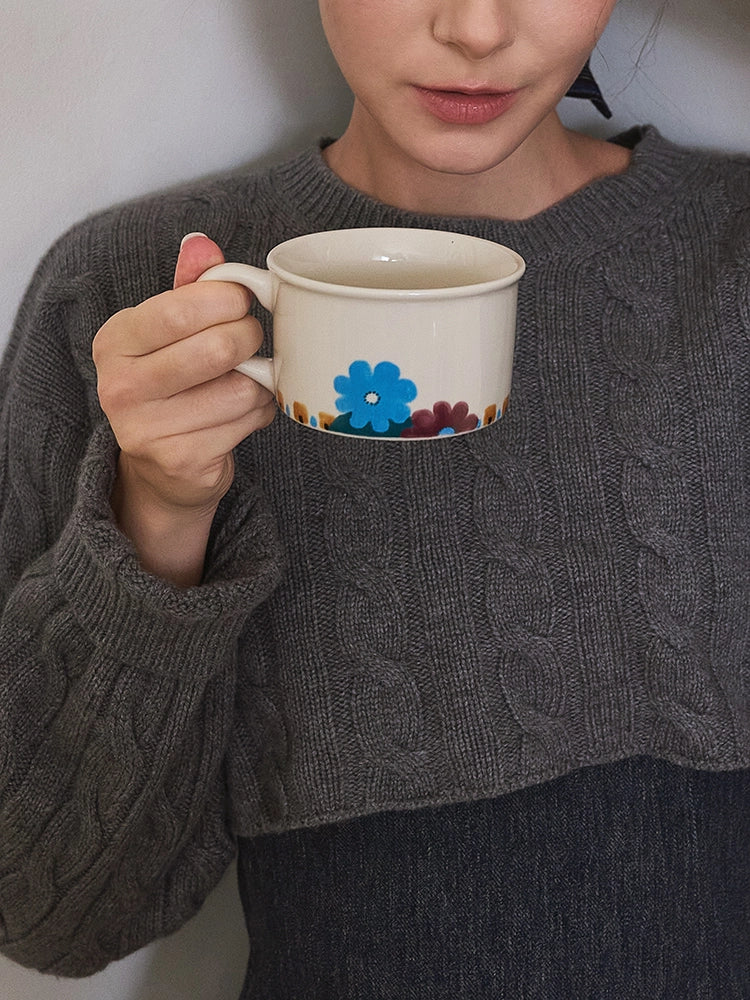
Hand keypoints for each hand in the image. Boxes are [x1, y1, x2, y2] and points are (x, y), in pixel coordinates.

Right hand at [93, 234, 275, 584]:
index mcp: (113, 342)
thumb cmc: (172, 385)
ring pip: (241, 388)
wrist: (162, 467)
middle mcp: (120, 387)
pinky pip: (248, 422)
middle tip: (249, 338)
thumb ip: (188, 286)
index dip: (227, 299)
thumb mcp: (168, 330)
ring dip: (259, 382)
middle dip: (249, 336)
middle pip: (218, 348)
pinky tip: (243, 412)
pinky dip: (260, 412)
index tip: (242, 299)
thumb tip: (202, 244)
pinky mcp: (182, 462)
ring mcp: (147, 430)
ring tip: (246, 380)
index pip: (179, 311)